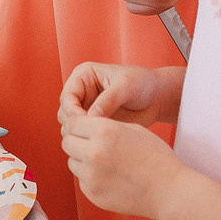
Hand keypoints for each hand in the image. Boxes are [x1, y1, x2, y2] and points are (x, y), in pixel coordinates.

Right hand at [57, 62, 175, 128]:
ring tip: (99, 139)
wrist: (156, 97)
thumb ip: (109, 99)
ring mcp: (86, 108)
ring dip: (81, 134)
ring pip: (71, 126)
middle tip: (92, 135)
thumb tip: (92, 116)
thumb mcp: (126, 87)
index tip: (87, 123)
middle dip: (75, 125)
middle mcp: (80, 92)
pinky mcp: (93, 122)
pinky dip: (88, 139)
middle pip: (65, 112)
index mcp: (83, 76)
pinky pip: (83, 134)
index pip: (67, 96)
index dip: (73, 111)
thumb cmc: (142, 83)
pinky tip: (102, 143)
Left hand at [58, 112, 184, 219]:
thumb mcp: (132, 129)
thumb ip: (105, 126)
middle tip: (92, 143)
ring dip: (81, 159)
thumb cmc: (156, 157)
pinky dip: (90, 176)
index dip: (77, 124)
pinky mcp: (92, 193)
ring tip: (105, 161)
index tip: (84, 127)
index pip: (72, 122)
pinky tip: (110, 176)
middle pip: (66, 142)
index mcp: (104, 131)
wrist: (168, 190)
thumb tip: (83, 126)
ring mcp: (91, 176)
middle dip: (76, 140)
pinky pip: (81, 180)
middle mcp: (93, 153)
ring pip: (71, 161)